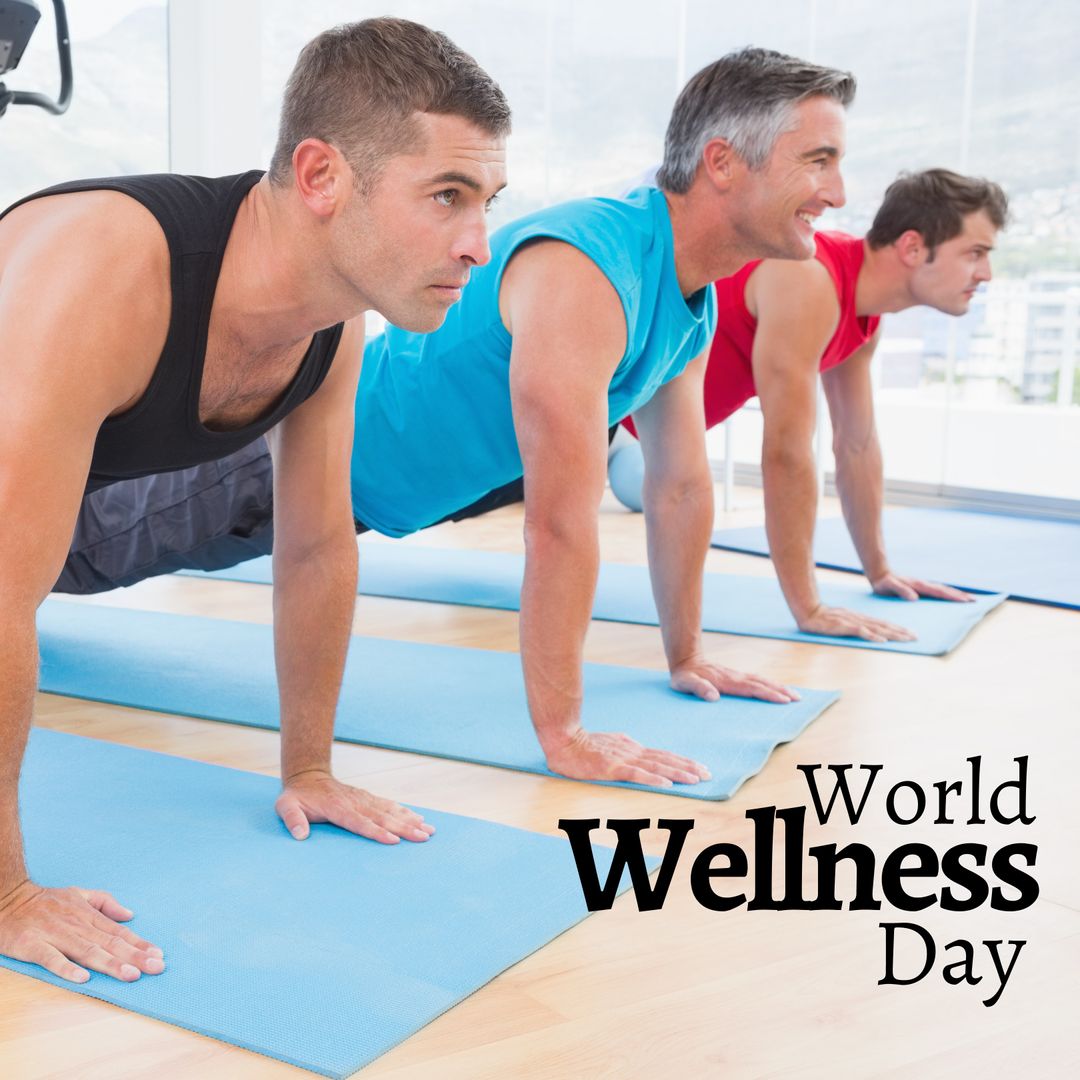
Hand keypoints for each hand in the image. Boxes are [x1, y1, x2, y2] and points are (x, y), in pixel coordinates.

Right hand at [0, 880, 164, 983]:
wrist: (7, 898)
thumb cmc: (45, 900)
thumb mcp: (79, 894)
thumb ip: (105, 904)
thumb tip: (130, 915)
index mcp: (87, 915)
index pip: (119, 932)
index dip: (140, 944)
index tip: (159, 955)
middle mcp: (76, 925)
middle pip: (109, 943)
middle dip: (135, 956)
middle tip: (156, 967)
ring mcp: (55, 935)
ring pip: (87, 951)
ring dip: (111, 964)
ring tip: (131, 975)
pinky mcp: (33, 945)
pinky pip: (51, 958)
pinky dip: (67, 968)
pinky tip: (83, 978)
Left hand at [276, 770, 434, 844]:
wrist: (308, 775)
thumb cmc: (296, 796)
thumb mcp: (285, 806)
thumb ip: (293, 820)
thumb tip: (300, 835)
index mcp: (337, 808)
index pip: (360, 822)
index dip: (376, 832)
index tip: (393, 840)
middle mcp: (355, 803)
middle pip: (383, 817)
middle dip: (404, 828)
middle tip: (423, 837)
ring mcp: (363, 799)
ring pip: (390, 810)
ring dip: (409, 820)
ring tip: (428, 829)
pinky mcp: (368, 799)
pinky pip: (389, 805)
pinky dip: (404, 812)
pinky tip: (418, 818)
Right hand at [544, 729, 710, 787]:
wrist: (563, 740)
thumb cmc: (583, 744)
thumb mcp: (610, 743)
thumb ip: (625, 748)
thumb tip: (638, 751)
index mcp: (632, 747)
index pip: (663, 755)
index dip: (682, 761)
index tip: (699, 768)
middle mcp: (633, 752)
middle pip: (665, 760)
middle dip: (688, 767)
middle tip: (707, 774)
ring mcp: (623, 760)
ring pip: (657, 767)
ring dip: (677, 773)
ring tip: (695, 779)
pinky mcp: (612, 768)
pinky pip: (637, 774)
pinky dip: (653, 779)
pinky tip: (666, 784)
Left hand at [670, 659, 799, 703]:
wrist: (686, 660)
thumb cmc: (685, 676)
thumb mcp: (685, 683)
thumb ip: (698, 688)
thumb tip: (714, 697)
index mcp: (726, 681)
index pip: (751, 688)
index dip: (767, 694)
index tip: (783, 700)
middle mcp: (735, 677)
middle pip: (762, 683)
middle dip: (780, 691)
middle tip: (798, 699)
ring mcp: (737, 675)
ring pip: (762, 680)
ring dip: (779, 687)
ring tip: (795, 695)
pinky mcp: (737, 676)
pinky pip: (758, 680)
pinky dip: (770, 685)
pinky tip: (778, 689)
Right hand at [797, 603, 915, 642]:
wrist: (808, 612)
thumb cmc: (824, 618)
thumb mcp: (844, 620)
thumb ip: (856, 626)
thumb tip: (869, 632)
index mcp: (861, 618)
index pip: (883, 624)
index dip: (898, 628)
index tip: (911, 633)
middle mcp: (860, 619)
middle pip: (884, 626)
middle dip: (901, 632)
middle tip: (916, 637)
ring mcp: (852, 622)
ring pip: (876, 629)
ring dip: (892, 634)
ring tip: (905, 639)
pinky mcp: (843, 626)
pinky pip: (860, 632)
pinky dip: (872, 636)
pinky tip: (881, 640)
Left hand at [871, 571, 973, 603]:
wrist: (879, 574)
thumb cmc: (883, 582)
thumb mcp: (888, 586)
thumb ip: (900, 590)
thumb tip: (914, 598)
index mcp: (919, 585)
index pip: (939, 592)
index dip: (953, 596)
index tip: (965, 600)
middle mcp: (923, 585)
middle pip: (946, 590)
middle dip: (960, 595)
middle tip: (976, 601)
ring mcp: (923, 586)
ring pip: (943, 590)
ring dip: (956, 595)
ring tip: (969, 600)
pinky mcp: (920, 589)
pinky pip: (937, 592)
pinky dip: (947, 595)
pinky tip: (952, 600)